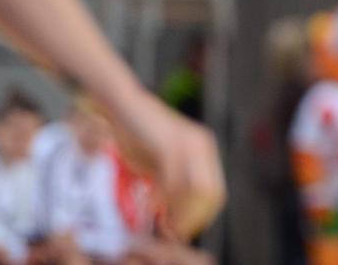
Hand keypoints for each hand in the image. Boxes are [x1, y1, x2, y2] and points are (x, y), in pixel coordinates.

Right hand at [106, 90, 226, 240]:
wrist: (122, 105)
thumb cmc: (138, 135)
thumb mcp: (160, 164)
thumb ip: (171, 186)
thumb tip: (173, 218)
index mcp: (205, 149)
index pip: (215, 192)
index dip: (200, 216)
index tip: (180, 230)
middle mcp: (202, 145)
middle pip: (209, 195)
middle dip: (190, 218)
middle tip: (169, 231)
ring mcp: (189, 144)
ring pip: (194, 192)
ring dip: (177, 212)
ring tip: (159, 221)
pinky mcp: (171, 145)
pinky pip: (173, 183)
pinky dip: (162, 200)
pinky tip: (150, 205)